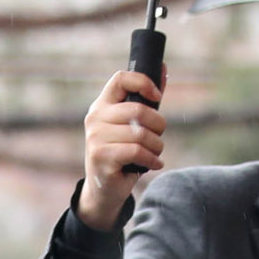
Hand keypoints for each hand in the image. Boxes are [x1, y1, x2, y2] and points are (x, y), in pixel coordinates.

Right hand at [76, 68, 164, 231]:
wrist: (104, 189)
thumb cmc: (122, 154)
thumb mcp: (133, 124)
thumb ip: (147, 99)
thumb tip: (164, 68)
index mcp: (102, 105)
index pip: (120, 78)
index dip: (143, 82)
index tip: (156, 96)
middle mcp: (95, 119)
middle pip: (138, 110)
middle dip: (158, 125)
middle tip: (159, 137)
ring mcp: (95, 138)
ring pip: (140, 133)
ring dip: (157, 146)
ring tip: (155, 153)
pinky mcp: (101, 157)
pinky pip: (137, 151)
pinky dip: (152, 159)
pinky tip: (154, 164)